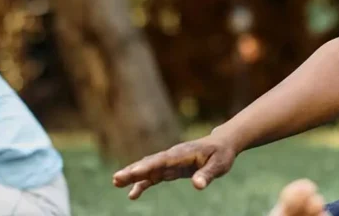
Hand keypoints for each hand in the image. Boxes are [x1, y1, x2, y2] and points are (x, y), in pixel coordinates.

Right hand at [112, 136, 236, 199]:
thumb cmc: (221, 154)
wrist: (222, 145)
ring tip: (116, 183)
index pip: (162, 160)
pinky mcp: (170, 168)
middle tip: (116, 179)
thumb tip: (198, 186)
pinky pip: (153, 176)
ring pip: (148, 168)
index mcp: (183, 153)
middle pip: (150, 163)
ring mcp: (169, 162)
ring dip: (133, 176)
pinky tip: (132, 194)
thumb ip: (207, 174)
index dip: (147, 166)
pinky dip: (142, 184)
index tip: (133, 172)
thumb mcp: (219, 165)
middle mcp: (172, 156)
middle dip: (133, 171)